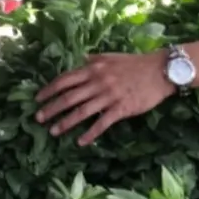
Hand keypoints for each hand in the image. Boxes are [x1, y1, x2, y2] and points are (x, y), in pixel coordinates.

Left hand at [34, 53, 175, 145]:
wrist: (160, 70)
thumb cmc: (134, 63)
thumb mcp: (110, 57)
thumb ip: (93, 60)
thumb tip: (80, 60)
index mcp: (93, 68)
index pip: (65, 80)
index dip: (49, 90)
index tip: (38, 99)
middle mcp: (98, 82)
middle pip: (69, 97)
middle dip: (52, 108)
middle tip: (38, 118)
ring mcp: (109, 96)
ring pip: (82, 111)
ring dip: (66, 122)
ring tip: (54, 131)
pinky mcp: (122, 108)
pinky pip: (102, 123)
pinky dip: (90, 133)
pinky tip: (81, 142)